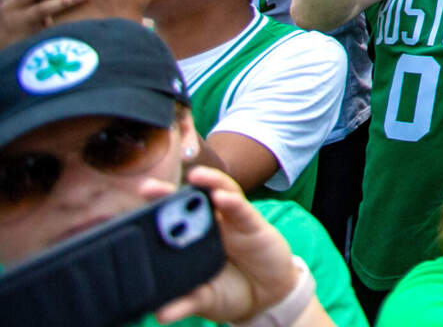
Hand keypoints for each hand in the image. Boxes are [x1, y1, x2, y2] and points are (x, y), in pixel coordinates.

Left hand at [140, 167, 303, 323]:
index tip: (130, 210)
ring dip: (209, 181)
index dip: (153, 210)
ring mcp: (233, 222)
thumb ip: (184, 304)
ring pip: (220, 192)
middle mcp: (212, 225)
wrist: (266, 296)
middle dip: (169, 192)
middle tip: (148, 187)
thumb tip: (159, 316)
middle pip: (190, 201)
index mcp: (194, 240)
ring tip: (195, 176)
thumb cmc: (231, 291)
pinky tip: (222, 198)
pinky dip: (233, 202)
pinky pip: (243, 210)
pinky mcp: (255, 226)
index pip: (171, 220)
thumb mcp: (205, 300)